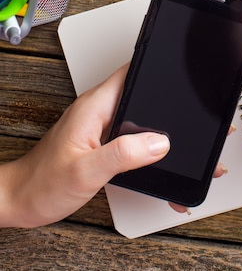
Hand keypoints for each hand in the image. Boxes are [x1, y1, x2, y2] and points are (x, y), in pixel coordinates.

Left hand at [0, 64, 226, 227]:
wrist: (19, 201)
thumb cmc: (41, 184)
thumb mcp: (85, 171)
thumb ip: (123, 154)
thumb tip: (158, 142)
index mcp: (95, 106)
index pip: (131, 72)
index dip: (158, 69)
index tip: (181, 72)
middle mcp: (99, 111)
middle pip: (141, 95)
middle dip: (169, 103)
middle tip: (192, 113)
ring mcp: (100, 126)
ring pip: (139, 117)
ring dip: (160, 127)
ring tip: (183, 140)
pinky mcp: (101, 142)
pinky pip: (131, 136)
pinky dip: (148, 145)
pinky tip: (159, 160)